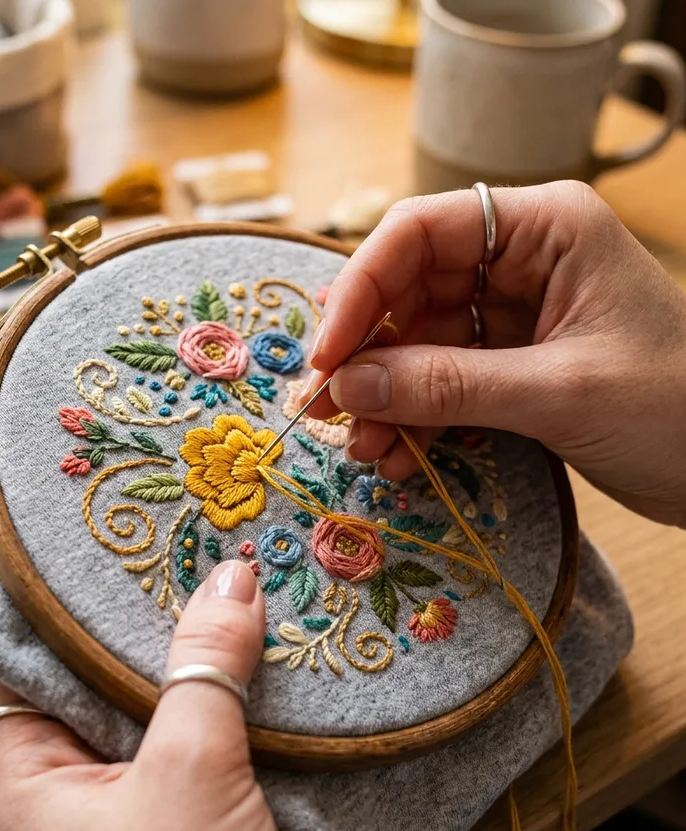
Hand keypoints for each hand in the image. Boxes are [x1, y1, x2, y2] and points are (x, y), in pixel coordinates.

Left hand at [0, 561, 292, 830]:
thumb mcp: (191, 772)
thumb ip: (205, 668)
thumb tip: (232, 574)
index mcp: (28, 781)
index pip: (21, 663)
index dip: (57, 602)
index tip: (103, 542)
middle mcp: (65, 793)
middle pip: (90, 683)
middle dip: (137, 624)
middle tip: (180, 553)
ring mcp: (121, 813)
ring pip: (145, 714)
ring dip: (184, 664)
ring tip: (219, 586)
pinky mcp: (174, 827)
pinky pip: (185, 745)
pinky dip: (212, 705)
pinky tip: (246, 660)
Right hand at [300, 180, 685, 527]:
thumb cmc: (680, 408)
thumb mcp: (560, 392)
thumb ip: (448, 386)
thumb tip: (347, 387)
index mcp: (545, 228)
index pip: (420, 232)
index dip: (361, 288)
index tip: (326, 356)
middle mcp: (520, 260)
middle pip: (407, 290)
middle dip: (367, 355)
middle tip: (329, 412)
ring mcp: (512, 314)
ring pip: (416, 342)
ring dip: (385, 397)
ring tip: (367, 449)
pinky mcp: (511, 362)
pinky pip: (441, 380)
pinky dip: (415, 417)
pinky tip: (401, 455)